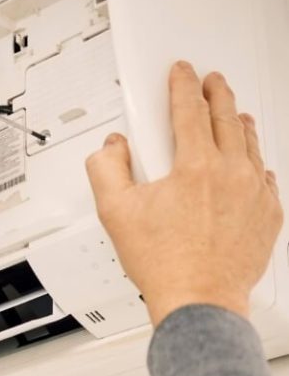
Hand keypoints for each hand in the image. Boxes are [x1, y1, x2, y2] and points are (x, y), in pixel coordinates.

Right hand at [85, 61, 282, 327]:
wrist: (199, 302)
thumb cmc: (164, 265)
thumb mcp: (115, 214)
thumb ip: (106, 169)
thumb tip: (112, 148)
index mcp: (195, 166)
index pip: (190, 109)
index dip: (183, 85)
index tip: (182, 73)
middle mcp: (232, 174)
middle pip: (227, 118)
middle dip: (217, 94)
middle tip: (212, 83)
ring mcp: (255, 194)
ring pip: (251, 145)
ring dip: (240, 124)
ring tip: (234, 115)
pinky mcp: (269, 216)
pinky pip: (267, 179)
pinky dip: (256, 165)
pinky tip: (250, 165)